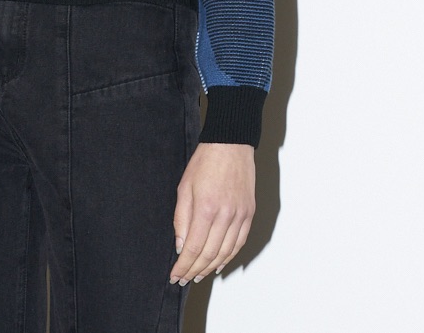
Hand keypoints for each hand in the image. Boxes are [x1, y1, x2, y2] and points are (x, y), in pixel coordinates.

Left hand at [170, 142, 254, 284]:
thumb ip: (181, 219)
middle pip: (209, 254)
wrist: (230, 144)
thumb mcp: (184, 187)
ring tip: (198, 275)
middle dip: (194, 271)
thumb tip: (181, 246)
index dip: (183, 266)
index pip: (193, 248)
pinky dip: (228, 257)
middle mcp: (226, 215)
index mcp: (206, 208)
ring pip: (225, 253)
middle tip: (183, 280)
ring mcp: (240, 215)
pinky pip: (239, 243)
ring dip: (210, 268)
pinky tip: (218, 263)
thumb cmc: (204, 162)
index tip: (175, 276)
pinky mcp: (249, 213)